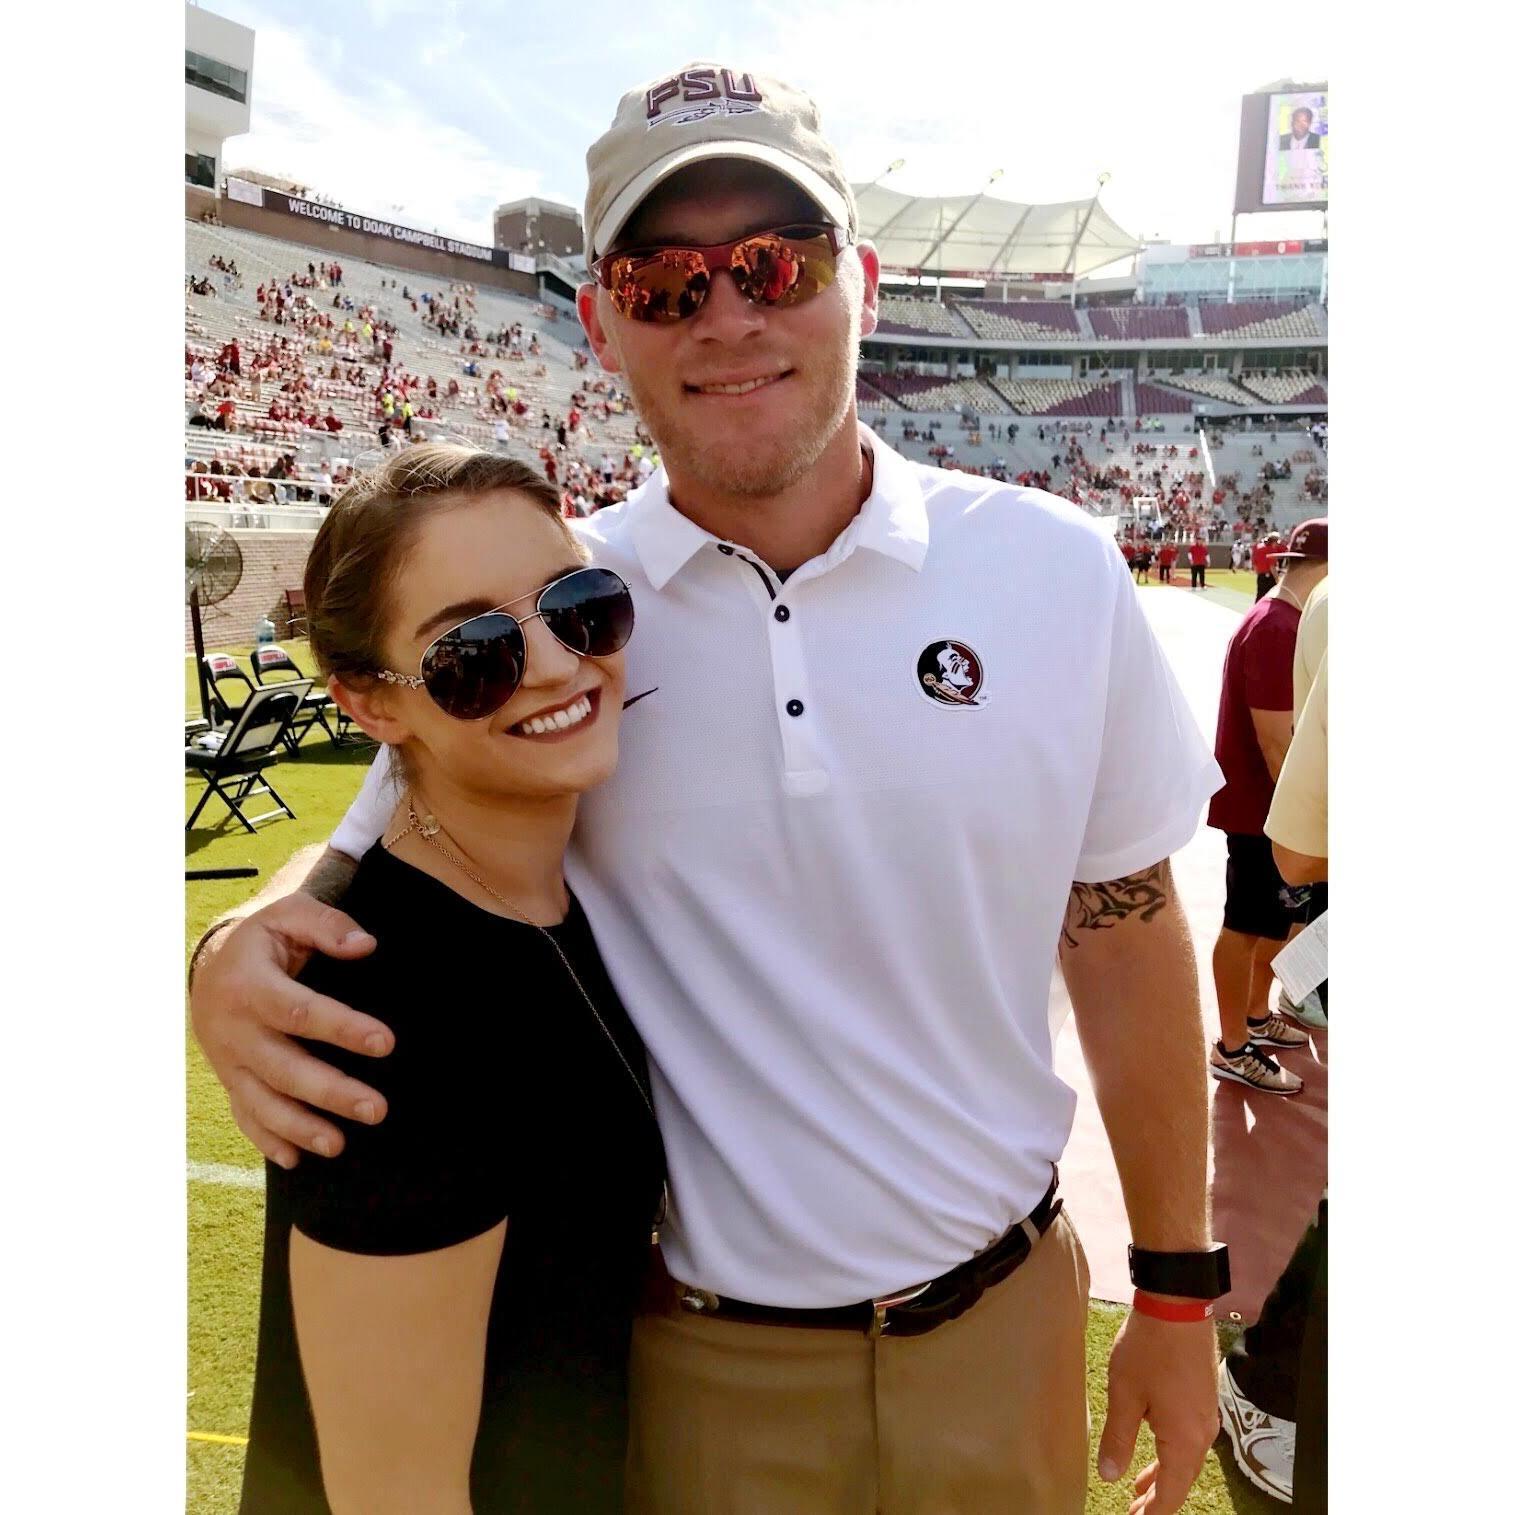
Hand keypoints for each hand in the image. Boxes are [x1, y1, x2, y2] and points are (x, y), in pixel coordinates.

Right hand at [189, 896, 389, 1168]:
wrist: (211, 964)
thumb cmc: (265, 938)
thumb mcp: (289, 914)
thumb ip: (327, 925)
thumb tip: (366, 946)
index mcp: (249, 985)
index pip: (298, 1011)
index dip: (342, 1028)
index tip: (386, 1043)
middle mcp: (233, 1029)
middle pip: (283, 1068)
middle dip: (331, 1092)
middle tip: (377, 1110)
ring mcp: (228, 1060)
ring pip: (262, 1101)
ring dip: (299, 1127)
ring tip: (339, 1146)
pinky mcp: (230, 1079)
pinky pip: (244, 1115)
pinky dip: (266, 1140)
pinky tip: (294, 1160)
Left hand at [1097, 1310, 1218, 1514]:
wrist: (1177, 1306)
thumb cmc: (1148, 1350)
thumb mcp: (1124, 1395)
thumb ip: (1118, 1439)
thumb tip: (1110, 1475)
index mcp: (1185, 1440)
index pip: (1171, 1492)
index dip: (1152, 1511)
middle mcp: (1203, 1434)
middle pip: (1181, 1479)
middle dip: (1157, 1498)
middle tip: (1135, 1511)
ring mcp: (1206, 1415)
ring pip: (1185, 1458)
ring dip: (1163, 1475)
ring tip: (1139, 1488)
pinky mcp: (1203, 1398)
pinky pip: (1188, 1438)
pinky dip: (1170, 1453)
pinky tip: (1154, 1449)